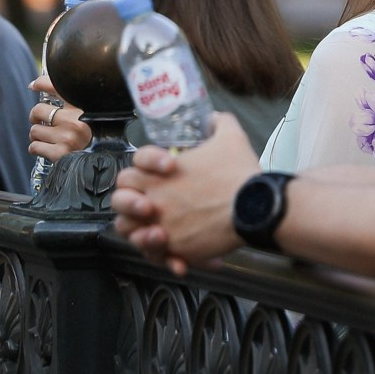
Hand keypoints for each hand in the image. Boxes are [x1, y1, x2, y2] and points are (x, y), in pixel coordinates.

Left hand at [28, 75, 92, 161]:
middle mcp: (74, 120)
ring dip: (37, 135)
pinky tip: (46, 149)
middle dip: (36, 117)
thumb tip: (36, 84)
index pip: (55, 86)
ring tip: (48, 138)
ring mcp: (67, 137)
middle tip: (42, 122)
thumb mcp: (88, 114)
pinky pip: (34, 147)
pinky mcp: (60, 153)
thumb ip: (70, 101)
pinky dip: (36, 148)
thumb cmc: (93, 135)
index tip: (34, 86)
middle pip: (38, 110)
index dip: (40, 83)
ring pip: (34, 130)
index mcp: (81, 106)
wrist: (102, 161)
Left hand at [111, 113, 257, 274]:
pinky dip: (161, 254)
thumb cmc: (239, 173)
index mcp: (160, 174)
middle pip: (120, 199)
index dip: (145, 166)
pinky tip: (175, 252)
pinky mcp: (177, 248)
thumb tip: (213, 118)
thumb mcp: (230, 135)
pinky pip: (155, 255)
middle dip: (130, 200)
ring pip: (128, 230)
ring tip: (157, 228)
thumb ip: (218, 122)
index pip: (131, 168)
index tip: (171, 168)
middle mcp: (155, 200)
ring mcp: (163, 225)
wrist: (254, 207)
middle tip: (150, 201)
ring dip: (138, 228)